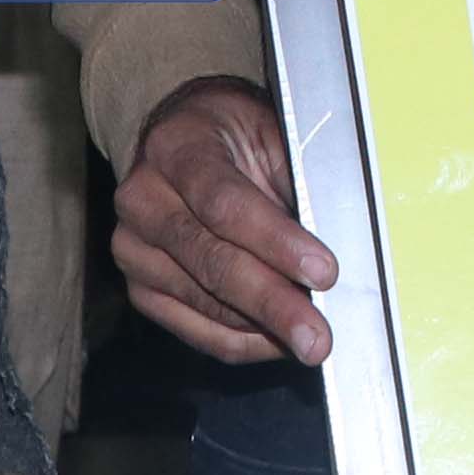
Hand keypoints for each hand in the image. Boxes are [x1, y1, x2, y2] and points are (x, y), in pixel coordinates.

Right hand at [115, 75, 331, 365]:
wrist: (180, 146)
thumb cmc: (236, 141)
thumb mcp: (271, 132)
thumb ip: (298, 180)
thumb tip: (338, 243)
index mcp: (176, 146)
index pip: (224, 202)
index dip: (277, 241)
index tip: (324, 272)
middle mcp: (143, 200)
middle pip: (212, 262)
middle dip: (274, 304)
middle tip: (319, 337)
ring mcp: (135, 250)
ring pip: (206, 304)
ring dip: (265, 328)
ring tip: (310, 337)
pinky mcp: (142, 290)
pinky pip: (198, 331)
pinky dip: (245, 342)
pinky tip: (279, 342)